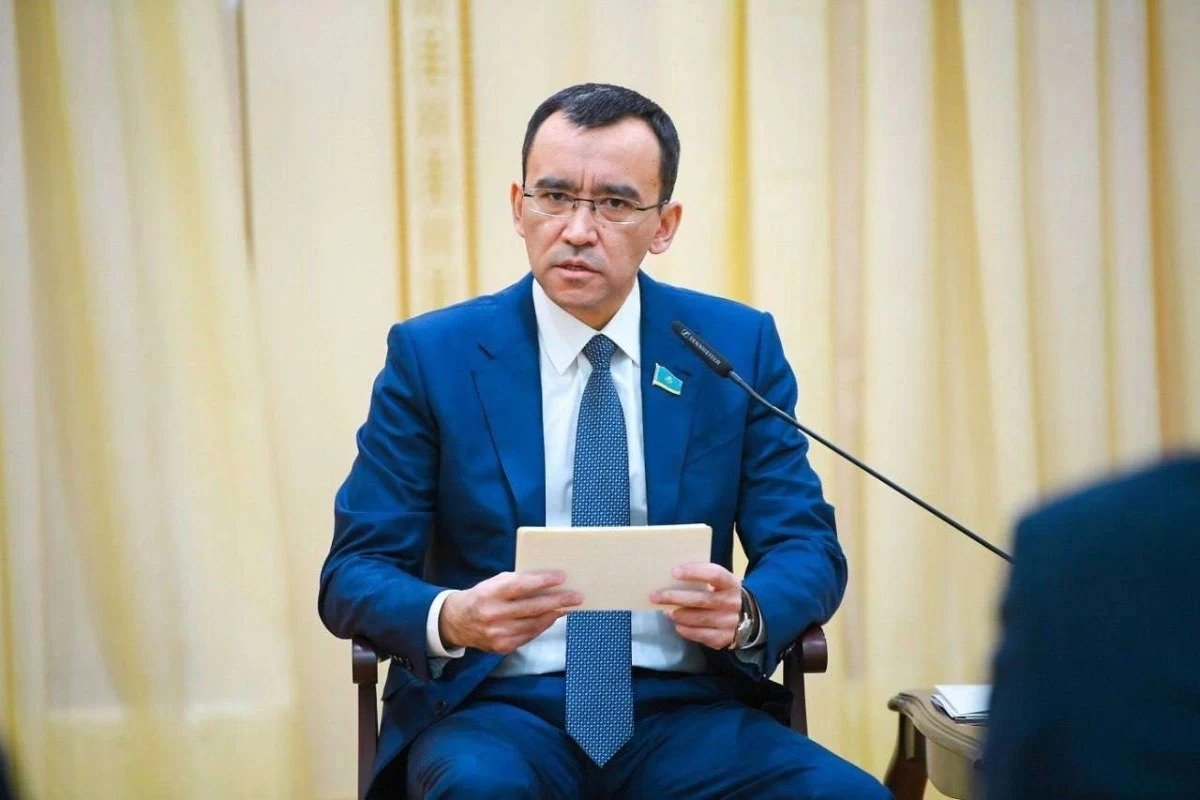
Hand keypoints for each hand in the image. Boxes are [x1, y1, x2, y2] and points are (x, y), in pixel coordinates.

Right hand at [439, 571, 581, 653]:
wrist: (457, 622)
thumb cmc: (482, 597)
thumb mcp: (494, 583)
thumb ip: (517, 583)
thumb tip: (548, 583)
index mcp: (489, 593)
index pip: (521, 586)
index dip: (543, 581)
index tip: (562, 577)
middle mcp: (493, 615)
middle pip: (532, 608)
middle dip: (558, 601)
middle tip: (577, 596)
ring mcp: (498, 634)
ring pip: (534, 624)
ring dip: (555, 614)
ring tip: (569, 607)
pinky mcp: (503, 646)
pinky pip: (529, 635)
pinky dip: (543, 625)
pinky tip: (552, 617)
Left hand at [650, 563, 741, 649]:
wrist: (750, 617)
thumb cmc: (725, 594)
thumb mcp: (721, 583)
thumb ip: (704, 580)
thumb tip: (672, 580)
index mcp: (731, 583)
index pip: (714, 574)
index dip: (694, 572)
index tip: (674, 572)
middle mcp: (732, 603)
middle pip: (701, 599)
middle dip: (675, 597)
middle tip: (655, 596)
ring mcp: (730, 622)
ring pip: (698, 619)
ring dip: (678, 615)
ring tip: (666, 612)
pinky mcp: (724, 638)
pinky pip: (700, 635)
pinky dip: (686, 630)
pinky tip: (678, 625)